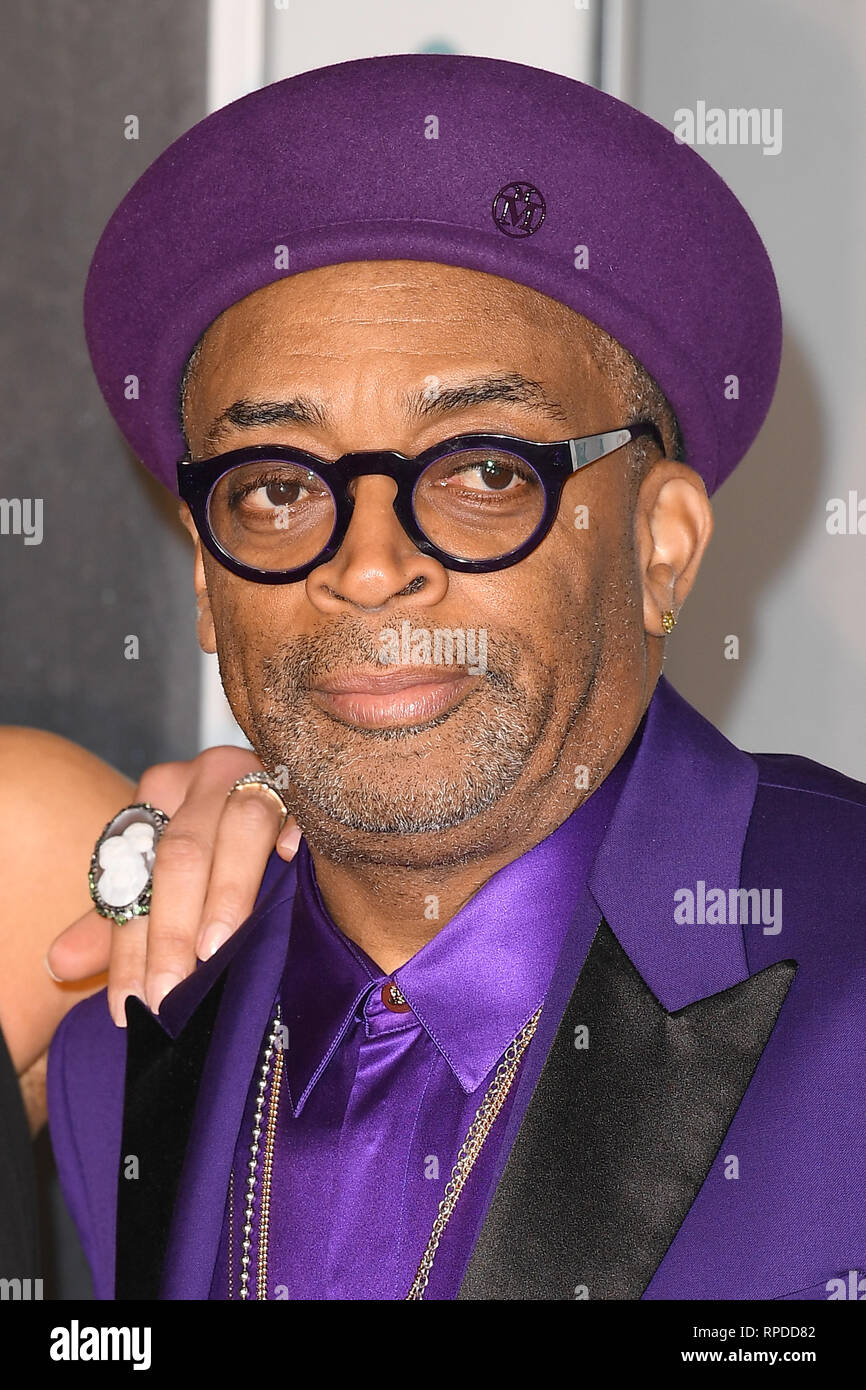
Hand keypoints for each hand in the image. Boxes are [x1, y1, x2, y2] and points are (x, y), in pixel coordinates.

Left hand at [46, 746, 300, 1025]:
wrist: (275, 784)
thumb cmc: (215, 842)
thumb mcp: (158, 875)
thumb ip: (116, 922)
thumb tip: (58, 964)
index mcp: (160, 793)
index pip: (136, 874)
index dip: (129, 943)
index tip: (131, 1002)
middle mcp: (204, 778)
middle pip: (182, 853)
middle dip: (172, 929)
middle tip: (170, 991)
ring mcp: (257, 775)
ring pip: (239, 826)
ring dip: (227, 892)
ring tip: (216, 949)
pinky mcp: (305, 783)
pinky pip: (301, 806)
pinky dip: (294, 832)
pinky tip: (290, 861)